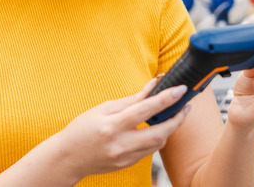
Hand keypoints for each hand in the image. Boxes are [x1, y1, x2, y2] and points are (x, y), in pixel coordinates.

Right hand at [54, 78, 190, 179]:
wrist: (68, 158)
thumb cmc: (81, 129)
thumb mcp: (103, 109)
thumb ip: (130, 100)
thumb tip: (152, 87)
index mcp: (112, 126)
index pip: (145, 110)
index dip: (165, 99)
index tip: (180, 89)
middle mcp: (120, 144)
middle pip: (159, 133)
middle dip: (177, 119)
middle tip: (185, 106)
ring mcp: (124, 158)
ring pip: (158, 144)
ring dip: (168, 129)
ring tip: (172, 115)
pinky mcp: (127, 165)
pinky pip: (149, 151)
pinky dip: (156, 138)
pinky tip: (155, 128)